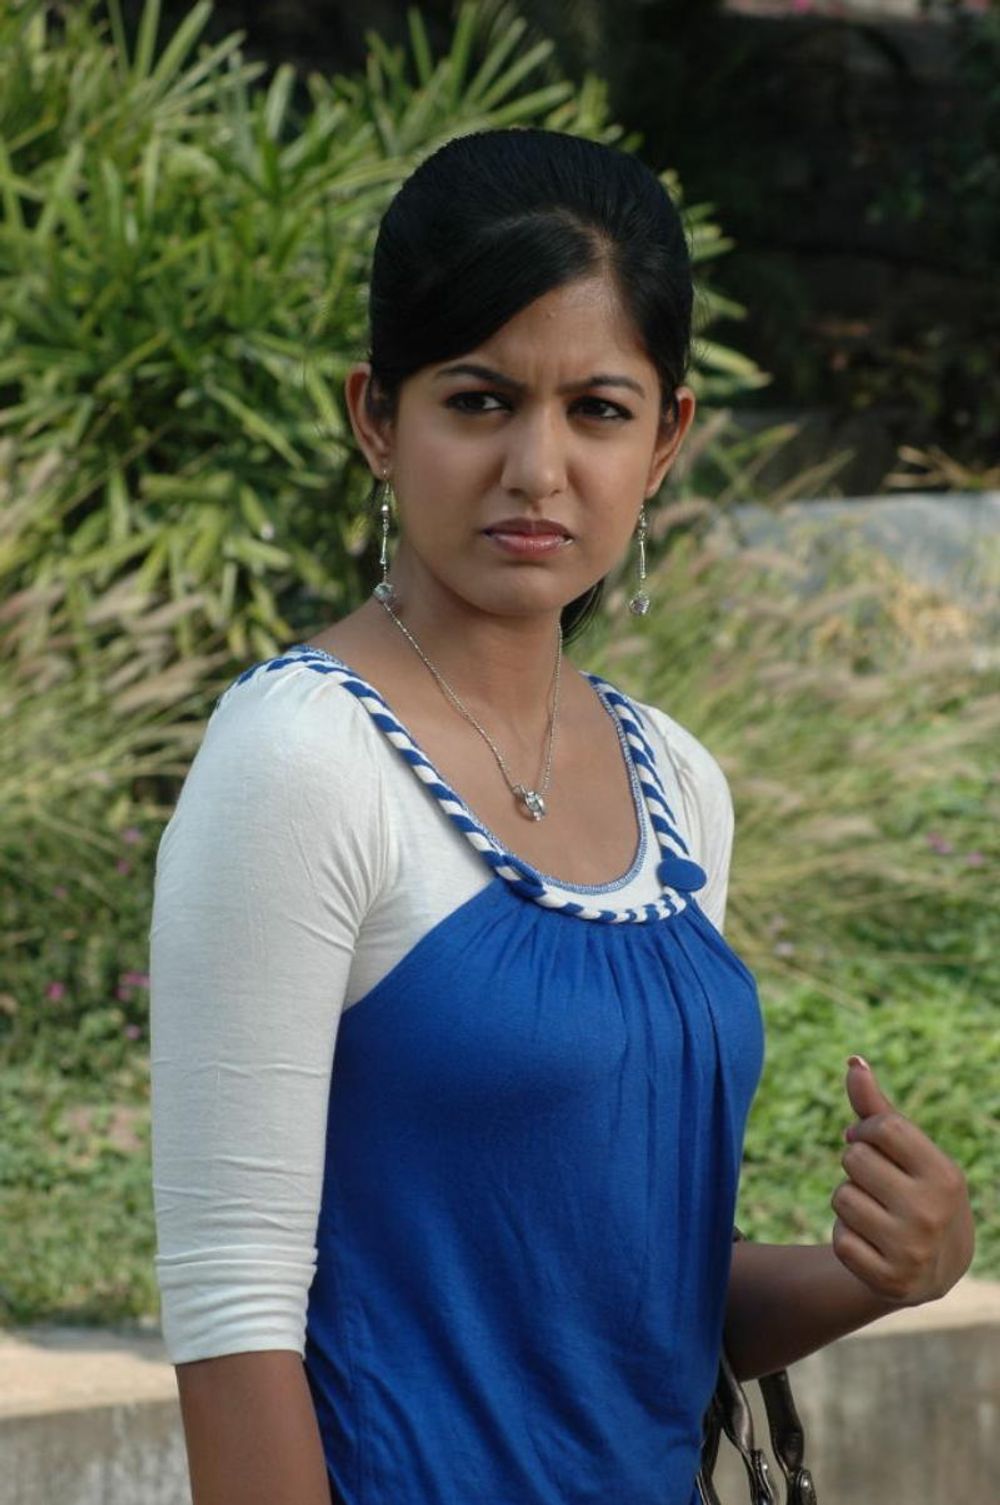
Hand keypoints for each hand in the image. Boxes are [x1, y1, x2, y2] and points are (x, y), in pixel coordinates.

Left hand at [830, 1055, 974, 1306]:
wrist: (937, 1269)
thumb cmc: (918, 1192)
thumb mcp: (910, 1152)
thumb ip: (878, 1109)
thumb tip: (853, 1061)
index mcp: (944, 1174)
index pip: (883, 1127)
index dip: (865, 1130)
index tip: (871, 1142)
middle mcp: (931, 1213)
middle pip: (854, 1159)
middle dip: (856, 1167)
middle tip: (879, 1187)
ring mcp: (911, 1251)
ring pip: (841, 1198)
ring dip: (849, 1203)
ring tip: (878, 1216)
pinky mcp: (888, 1281)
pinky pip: (839, 1240)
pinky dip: (847, 1238)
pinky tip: (872, 1244)